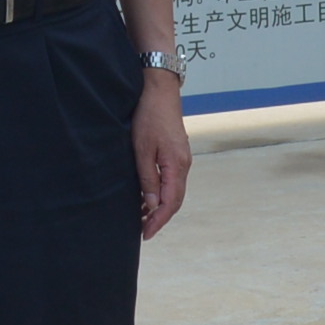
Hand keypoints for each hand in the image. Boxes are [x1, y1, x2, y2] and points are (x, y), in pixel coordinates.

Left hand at [132, 69, 191, 239]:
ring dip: (159, 206)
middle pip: (175, 201)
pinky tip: (147, 196)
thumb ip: (148, 178)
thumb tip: (153, 204)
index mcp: (176, 166)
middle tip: (142, 231)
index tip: (146, 234)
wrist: (159, 91)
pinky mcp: (177, 154)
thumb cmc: (149, 117)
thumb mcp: (142, 149)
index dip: (158, 221)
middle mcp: (183, 165)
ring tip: (141, 217)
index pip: (171, 203)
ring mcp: (182, 159)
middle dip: (160, 218)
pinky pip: (171, 180)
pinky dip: (161, 192)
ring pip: (174, 191)